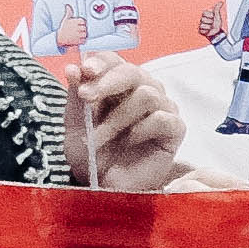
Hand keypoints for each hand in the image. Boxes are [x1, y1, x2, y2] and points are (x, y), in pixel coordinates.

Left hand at [65, 50, 185, 192]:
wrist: (106, 186)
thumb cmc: (92, 154)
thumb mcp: (75, 125)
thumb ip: (76, 97)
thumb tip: (73, 68)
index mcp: (117, 85)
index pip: (114, 61)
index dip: (101, 62)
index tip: (86, 71)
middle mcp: (143, 90)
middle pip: (132, 72)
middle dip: (107, 83)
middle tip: (87, 98)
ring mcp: (162, 108)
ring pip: (147, 95)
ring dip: (117, 117)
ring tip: (100, 138)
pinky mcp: (175, 128)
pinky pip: (161, 118)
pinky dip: (141, 130)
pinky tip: (130, 142)